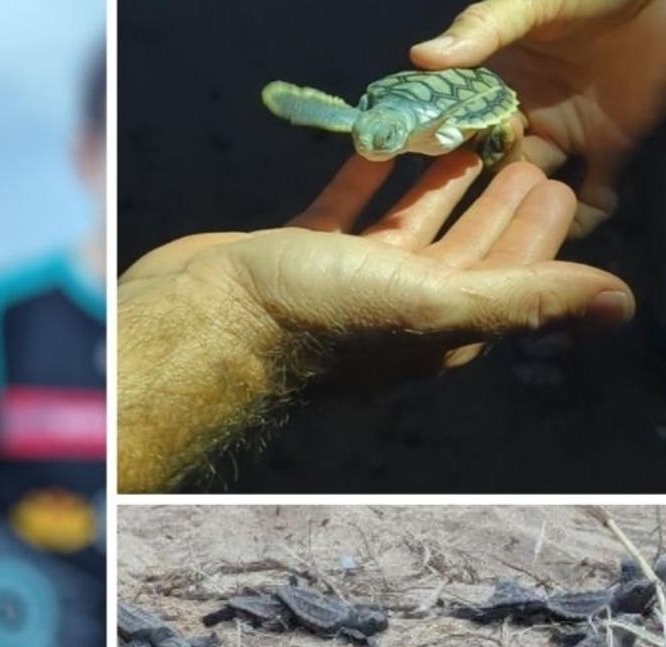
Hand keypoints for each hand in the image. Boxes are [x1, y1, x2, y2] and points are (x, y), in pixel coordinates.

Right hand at [118, 152, 632, 491]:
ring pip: (408, 223)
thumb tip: (623, 303)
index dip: (538, 231)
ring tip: (466, 135)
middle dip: (496, 202)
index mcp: (436, 328)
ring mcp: (344, 279)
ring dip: (440, 182)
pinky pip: (348, 206)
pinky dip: (370, 175)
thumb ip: (526, 298)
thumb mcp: (434, 305)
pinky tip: (384, 145)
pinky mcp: (300, 252)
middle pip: (463, 248)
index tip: (558, 178)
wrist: (206, 319)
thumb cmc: (317, 315)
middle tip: (524, 146)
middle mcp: (395, 308)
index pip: (507, 275)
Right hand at [411, 0, 665, 234]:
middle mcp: (523, 115)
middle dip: (488, 183)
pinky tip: (577, 223)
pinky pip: (594, 193)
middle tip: (488, 198)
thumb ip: (482, 27)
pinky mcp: (610, 146)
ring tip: (527, 216)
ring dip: (529, 205)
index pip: (460, 123)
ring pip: (534, 184)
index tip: (437, 164)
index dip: (448, 144)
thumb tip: (421, 56)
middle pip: (492, 162)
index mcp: (496, 82)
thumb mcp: (530, 2)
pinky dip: (587, 215)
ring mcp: (565, 134)